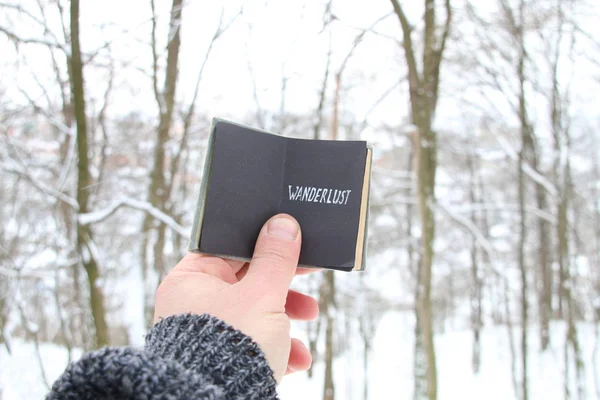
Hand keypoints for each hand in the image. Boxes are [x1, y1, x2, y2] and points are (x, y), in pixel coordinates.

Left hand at [153, 214, 317, 381]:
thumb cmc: (230, 346)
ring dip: (286, 318)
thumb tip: (283, 224)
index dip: (262, 242)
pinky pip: (252, 344)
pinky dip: (278, 347)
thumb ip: (275, 258)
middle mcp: (193, 305)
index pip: (228, 249)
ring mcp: (205, 334)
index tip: (290, 240)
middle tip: (309, 275)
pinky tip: (297, 358)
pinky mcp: (219, 359)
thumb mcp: (262, 294)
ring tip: (309, 318)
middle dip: (283, 285)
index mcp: (190, 280)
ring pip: (254, 314)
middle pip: (246, 282)